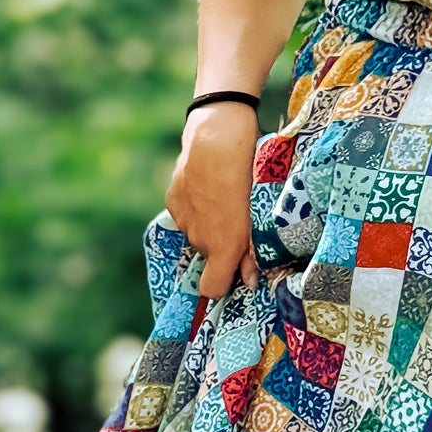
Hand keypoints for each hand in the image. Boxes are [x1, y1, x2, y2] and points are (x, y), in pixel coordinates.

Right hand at [165, 104, 259, 297]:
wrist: (217, 142)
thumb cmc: (248, 178)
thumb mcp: (258, 216)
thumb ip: (252, 253)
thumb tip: (250, 281)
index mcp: (223, 248)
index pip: (210, 290)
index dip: (221, 285)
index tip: (233, 271)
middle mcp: (199, 241)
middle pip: (208, 255)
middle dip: (220, 245)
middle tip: (237, 219)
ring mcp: (183, 221)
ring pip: (196, 233)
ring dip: (207, 224)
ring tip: (223, 198)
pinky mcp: (173, 202)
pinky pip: (185, 214)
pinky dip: (194, 207)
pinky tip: (206, 186)